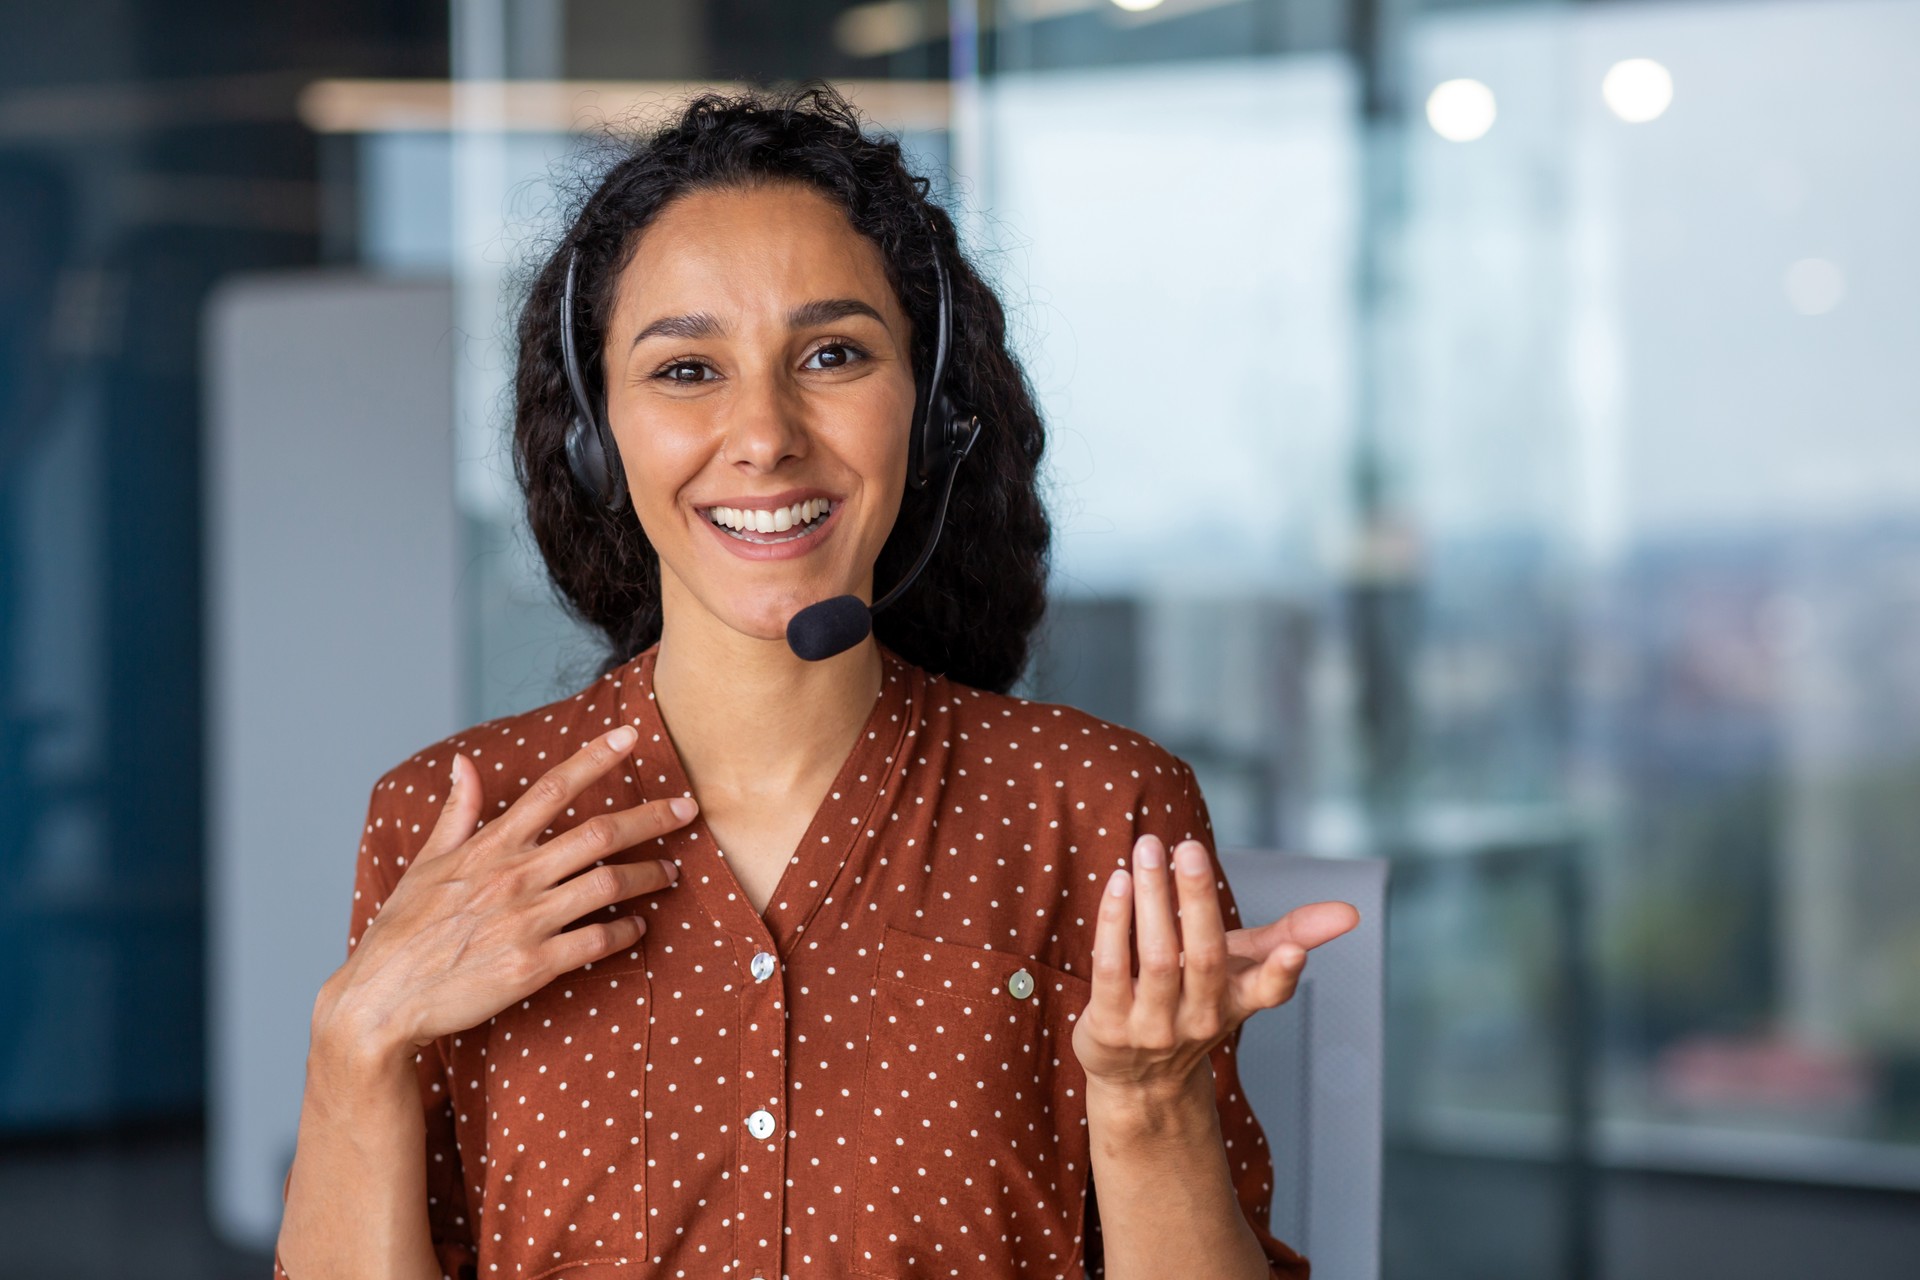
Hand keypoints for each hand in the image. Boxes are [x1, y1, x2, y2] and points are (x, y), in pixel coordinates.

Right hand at [316, 724, 697, 1057]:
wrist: (382, 1000)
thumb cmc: (402, 931)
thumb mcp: (425, 864)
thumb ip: (457, 813)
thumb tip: (464, 764)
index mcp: (489, 847)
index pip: (553, 788)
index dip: (595, 757)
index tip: (632, 736)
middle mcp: (513, 876)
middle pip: (600, 833)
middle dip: (652, 816)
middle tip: (689, 809)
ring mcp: (525, 921)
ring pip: (608, 884)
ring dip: (649, 875)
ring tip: (671, 872)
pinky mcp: (533, 965)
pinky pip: (597, 939)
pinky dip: (626, 930)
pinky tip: (638, 926)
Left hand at [1071, 833, 1359, 1099]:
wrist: (1139, 1080)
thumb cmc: (1195, 1001)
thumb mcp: (1243, 970)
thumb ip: (1290, 934)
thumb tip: (1351, 913)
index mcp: (1238, 1002)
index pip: (1267, 992)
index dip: (1282, 973)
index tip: (1295, 951)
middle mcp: (1199, 1018)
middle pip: (1204, 957)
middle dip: (1197, 900)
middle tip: (1190, 847)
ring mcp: (1153, 1027)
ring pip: (1155, 957)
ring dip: (1151, 898)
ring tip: (1147, 848)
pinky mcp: (1108, 1028)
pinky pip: (1110, 968)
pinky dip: (1114, 923)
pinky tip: (1119, 882)